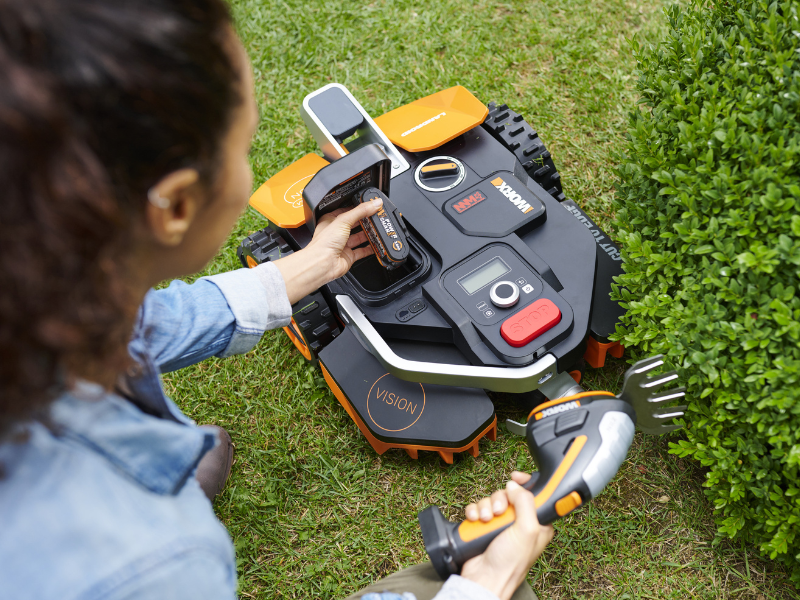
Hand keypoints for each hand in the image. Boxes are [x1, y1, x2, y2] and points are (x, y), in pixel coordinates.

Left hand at [273, 199, 381, 303]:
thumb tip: (374, 203)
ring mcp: (343, 245)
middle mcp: (336, 232)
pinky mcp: (349, 256)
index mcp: (330, 220)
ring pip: (359, 237)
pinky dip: (370, 248)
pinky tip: (376, 244)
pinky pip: (362, 251)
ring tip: (379, 228)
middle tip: (378, 216)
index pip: (347, 210)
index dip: (359, 208)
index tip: (371, 205)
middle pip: (355, 224)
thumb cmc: (324, 243)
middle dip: (366, 220)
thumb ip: (361, 211)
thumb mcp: (344, 220)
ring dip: (369, 234)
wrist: (323, 263)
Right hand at [460, 472, 553, 599]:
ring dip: (486, 507)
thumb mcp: (527, 530)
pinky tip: (475, 520)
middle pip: (509, 495)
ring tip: (486, 520)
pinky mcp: (484, 527)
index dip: (525, 483)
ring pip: (492, 500)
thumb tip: (514, 486)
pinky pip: (477, 508)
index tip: (515, 477)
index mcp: (537, 523)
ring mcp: (501, 525)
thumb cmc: (510, 562)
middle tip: (499, 511)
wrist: (484, 578)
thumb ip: (525, 502)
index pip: (535, 493)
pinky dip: (474, 512)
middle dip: (500, 499)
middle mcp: (520, 522)